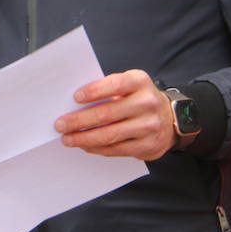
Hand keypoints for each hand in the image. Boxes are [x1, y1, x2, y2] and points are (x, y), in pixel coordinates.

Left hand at [54, 69, 176, 160]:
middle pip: (108, 113)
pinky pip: (116, 149)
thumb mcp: (129, 85)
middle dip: (79, 120)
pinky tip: (84, 145)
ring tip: (67, 138)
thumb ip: (107, 89)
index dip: (94, 91)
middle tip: (60, 124)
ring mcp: (149, 126)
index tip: (75, 97)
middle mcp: (147, 103)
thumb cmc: (138, 99)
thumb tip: (74, 103)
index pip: (115, 85)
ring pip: (110, 135)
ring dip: (84, 138)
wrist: (169, 118)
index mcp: (140, 82)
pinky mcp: (148, 145)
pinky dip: (96, 148)